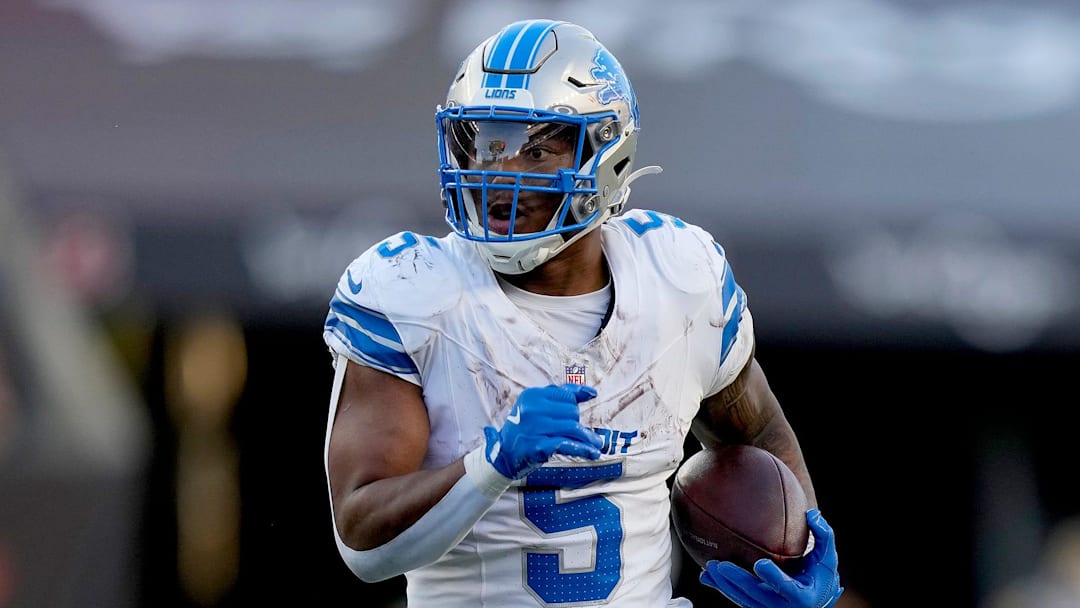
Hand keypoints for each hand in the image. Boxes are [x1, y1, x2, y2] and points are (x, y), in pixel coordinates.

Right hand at [483, 383, 603, 479]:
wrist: (503, 454)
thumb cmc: (524, 429)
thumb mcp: (537, 406)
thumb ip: (563, 395)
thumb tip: (591, 392)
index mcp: (532, 395)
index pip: (567, 396)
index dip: (574, 406)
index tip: (581, 409)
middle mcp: (532, 409)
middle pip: (572, 413)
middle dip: (578, 424)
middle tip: (578, 433)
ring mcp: (534, 428)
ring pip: (573, 428)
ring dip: (588, 438)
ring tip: (596, 445)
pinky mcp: (538, 446)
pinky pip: (567, 445)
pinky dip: (583, 449)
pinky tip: (591, 453)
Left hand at [700, 509, 843, 607]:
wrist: (816, 599)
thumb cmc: (821, 573)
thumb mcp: (827, 556)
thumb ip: (823, 534)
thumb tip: (812, 513)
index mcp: (803, 596)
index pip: (787, 588)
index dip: (773, 577)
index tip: (760, 563)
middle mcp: (784, 607)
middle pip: (757, 595)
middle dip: (738, 580)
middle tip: (721, 565)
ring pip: (743, 599)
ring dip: (725, 585)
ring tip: (709, 568)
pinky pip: (737, 599)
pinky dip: (722, 588)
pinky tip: (706, 576)